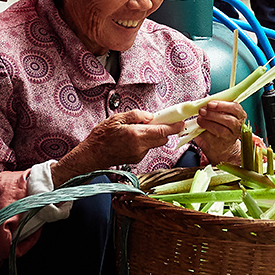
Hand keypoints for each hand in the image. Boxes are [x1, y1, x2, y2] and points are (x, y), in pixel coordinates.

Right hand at [51, 110, 181, 185]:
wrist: (92, 155)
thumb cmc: (101, 136)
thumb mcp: (117, 118)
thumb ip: (136, 115)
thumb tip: (151, 116)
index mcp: (136, 135)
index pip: (162, 132)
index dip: (174, 127)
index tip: (181, 122)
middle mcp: (140, 147)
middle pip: (162, 139)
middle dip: (163, 130)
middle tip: (155, 121)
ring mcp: (139, 155)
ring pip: (154, 143)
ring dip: (152, 135)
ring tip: (137, 129)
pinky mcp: (137, 159)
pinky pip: (147, 147)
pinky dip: (145, 141)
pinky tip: (132, 137)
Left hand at [193, 100, 244, 163]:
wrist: (222, 147)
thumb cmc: (221, 126)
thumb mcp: (222, 114)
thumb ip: (217, 107)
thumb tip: (205, 101)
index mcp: (240, 116)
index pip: (235, 108)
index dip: (222, 105)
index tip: (210, 104)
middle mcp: (237, 128)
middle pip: (229, 120)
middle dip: (213, 114)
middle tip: (202, 111)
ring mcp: (230, 138)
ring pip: (221, 130)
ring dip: (207, 123)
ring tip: (199, 119)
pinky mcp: (220, 146)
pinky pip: (211, 138)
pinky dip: (203, 132)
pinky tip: (199, 128)